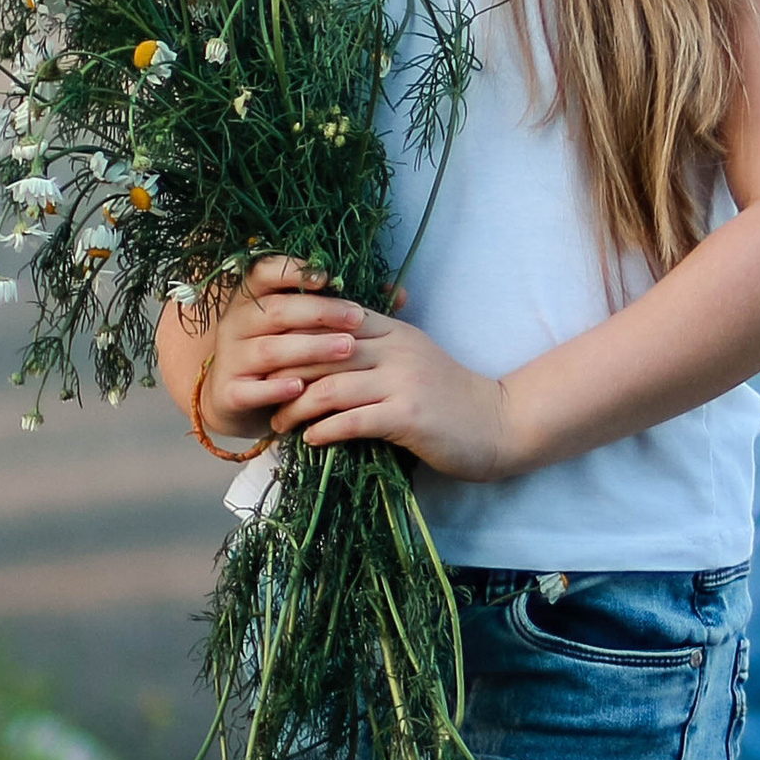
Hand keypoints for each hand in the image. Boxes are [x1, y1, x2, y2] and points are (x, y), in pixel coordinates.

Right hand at [155, 256, 366, 452]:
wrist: (241, 398)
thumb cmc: (287, 351)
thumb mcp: (307, 325)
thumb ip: (345, 307)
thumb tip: (399, 294)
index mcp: (253, 297)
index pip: (264, 272)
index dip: (294, 271)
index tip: (328, 277)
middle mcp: (238, 323)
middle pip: (276, 311)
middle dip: (320, 313)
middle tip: (357, 319)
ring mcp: (232, 357)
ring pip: (268, 350)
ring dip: (309, 349)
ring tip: (346, 350)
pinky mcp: (229, 391)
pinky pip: (250, 389)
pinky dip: (275, 388)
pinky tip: (301, 387)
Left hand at [270, 307, 518, 478]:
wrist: (499, 424)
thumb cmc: (449, 398)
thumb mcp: (413, 359)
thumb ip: (376, 349)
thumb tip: (322, 354)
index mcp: (394, 330)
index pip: (331, 319)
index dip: (292, 333)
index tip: (264, 353)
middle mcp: (396, 349)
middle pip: (321, 352)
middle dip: (283, 374)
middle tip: (260, 393)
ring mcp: (403, 382)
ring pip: (329, 389)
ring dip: (296, 409)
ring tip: (279, 423)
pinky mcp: (408, 417)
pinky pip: (351, 422)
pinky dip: (323, 432)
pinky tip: (310, 440)